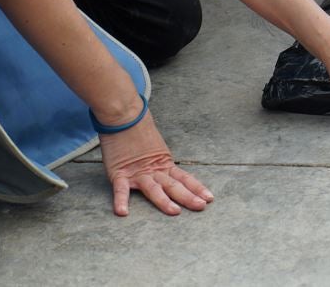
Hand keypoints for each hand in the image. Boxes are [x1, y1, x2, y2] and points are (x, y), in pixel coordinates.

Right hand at [97, 109, 213, 216]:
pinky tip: (123, 212)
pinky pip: (121, 190)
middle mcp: (153, 170)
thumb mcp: (156, 147)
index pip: (184, 178)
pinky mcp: (119, 174)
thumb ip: (162, 161)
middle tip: (200, 206)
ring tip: (174, 211)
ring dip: (164, 201)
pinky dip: (121, 201)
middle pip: (173, 186)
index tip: (210, 199)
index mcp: (164, 164)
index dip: (197, 188)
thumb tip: (171, 170)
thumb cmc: (138, 130)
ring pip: (153, 189)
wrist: (122, 115)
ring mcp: (137, 173)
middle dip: (188, 197)